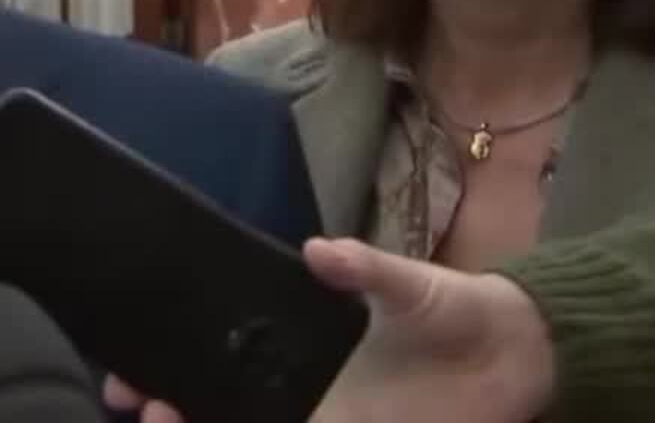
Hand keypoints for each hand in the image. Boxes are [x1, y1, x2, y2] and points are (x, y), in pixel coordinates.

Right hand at [102, 238, 556, 422]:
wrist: (523, 354)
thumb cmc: (459, 307)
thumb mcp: (408, 282)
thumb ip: (365, 268)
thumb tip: (317, 249)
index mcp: (304, 346)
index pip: (223, 359)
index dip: (173, 365)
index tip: (131, 370)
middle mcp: (306, 391)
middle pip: (220, 408)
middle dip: (168, 409)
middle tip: (137, 402)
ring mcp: (330, 421)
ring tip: (166, 419)